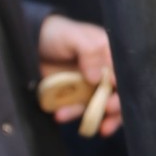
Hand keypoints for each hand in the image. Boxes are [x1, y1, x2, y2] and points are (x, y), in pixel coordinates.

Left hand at [37, 13, 120, 137]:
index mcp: (110, 57)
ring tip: (78, 121)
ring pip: (100, 108)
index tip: (113, 98)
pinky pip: (78, 110)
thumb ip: (89, 51)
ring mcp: (90, 88)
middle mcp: (105, 74)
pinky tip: (60, 114)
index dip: (123, 89)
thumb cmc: (58, 34)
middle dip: (115, 108)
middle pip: (118, 95)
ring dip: (92, 117)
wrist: (31, 42)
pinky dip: (71, 114)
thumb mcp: (74, 37)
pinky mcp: (75, 97)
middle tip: (106, 111)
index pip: (124, 76)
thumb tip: (98, 78)